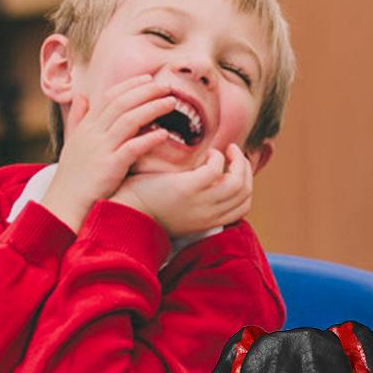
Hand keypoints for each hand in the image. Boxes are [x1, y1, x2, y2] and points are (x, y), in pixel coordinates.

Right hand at [42, 75, 176, 231]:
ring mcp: (101, 149)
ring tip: (172, 103)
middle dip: (146, 91)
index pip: (110, 97)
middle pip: (122, 103)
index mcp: (87, 126)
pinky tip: (164, 134)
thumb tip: (83, 96)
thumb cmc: (74, 175)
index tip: (149, 79)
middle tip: (166, 86)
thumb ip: (79, 118)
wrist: (65, 203)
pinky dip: (148, 139)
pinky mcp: (110, 166)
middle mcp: (93, 133)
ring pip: (128, 120)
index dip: (130, 85)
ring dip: (152, 108)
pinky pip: (132, 148)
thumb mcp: (73, 143)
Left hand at [111, 143, 254, 238]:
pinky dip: (217, 158)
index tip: (239, 169)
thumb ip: (199, 200)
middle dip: (246, 170)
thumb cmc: (149, 207)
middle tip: (236, 154)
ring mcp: (200, 203)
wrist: (125, 212)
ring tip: (228, 150)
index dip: (248, 184)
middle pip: (245, 193)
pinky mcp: (188, 189)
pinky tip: (208, 153)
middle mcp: (209, 215)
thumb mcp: (182, 210)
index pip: (244, 206)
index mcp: (209, 222)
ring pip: (238, 183)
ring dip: (237, 162)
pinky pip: (216, 170)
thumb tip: (213, 181)